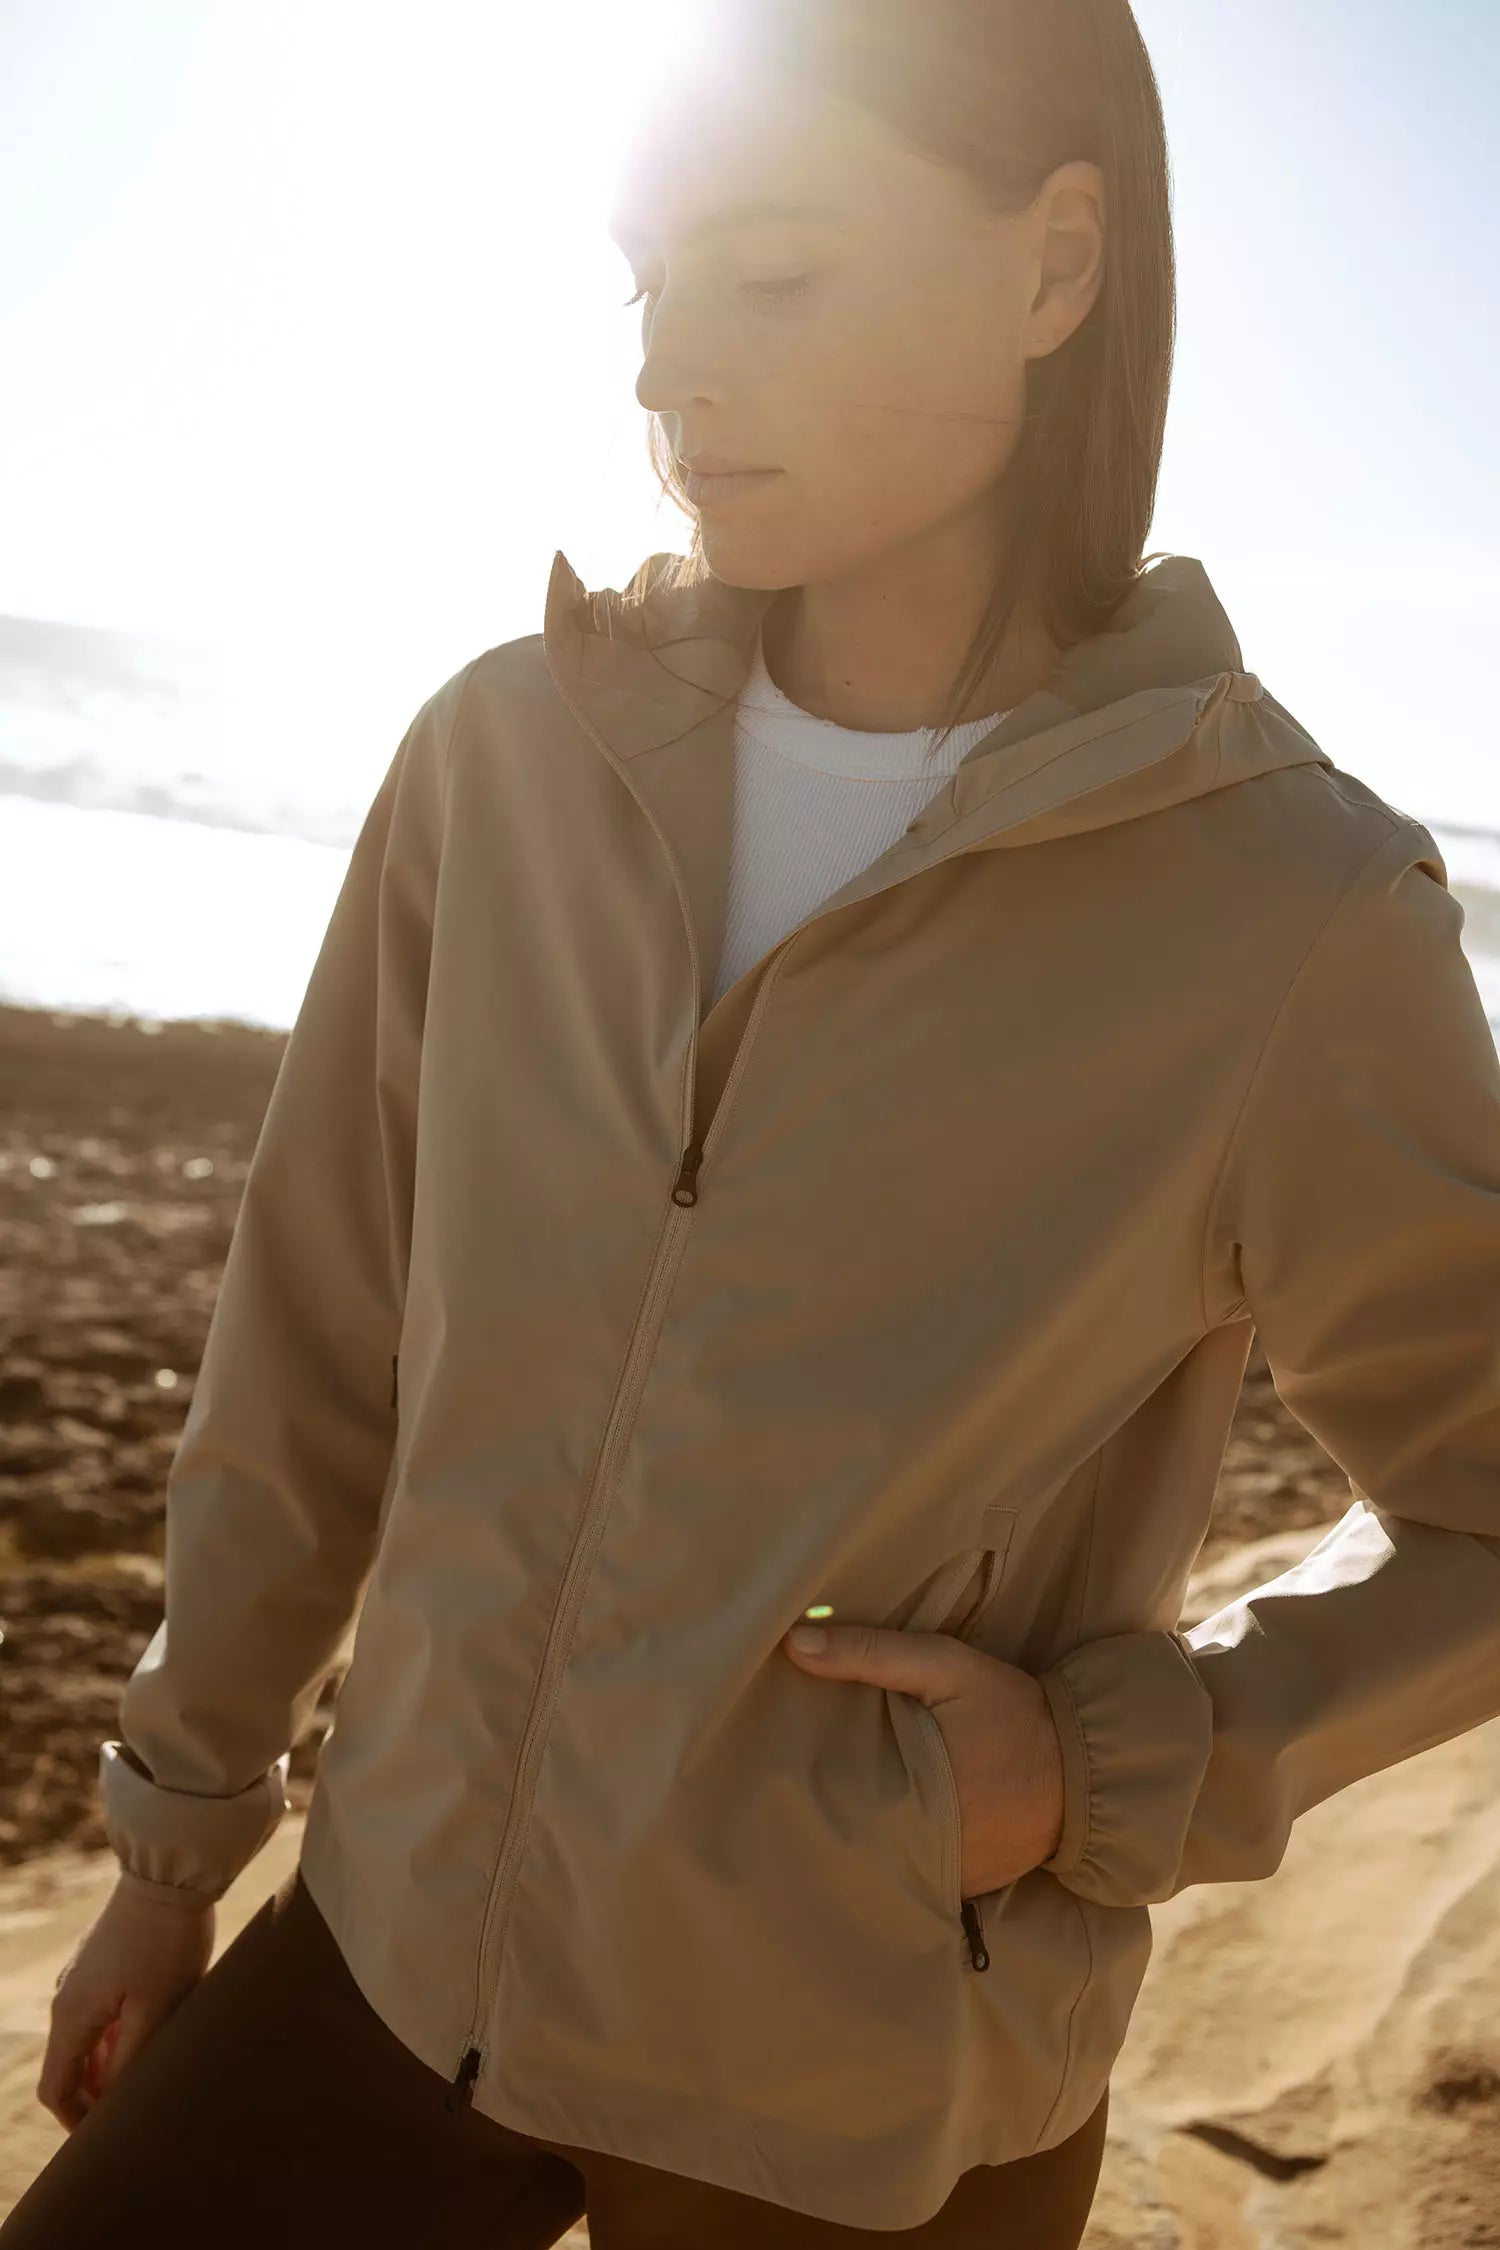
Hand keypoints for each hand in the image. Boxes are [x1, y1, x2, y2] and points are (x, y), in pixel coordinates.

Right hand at [39, 1875, 215, 2129]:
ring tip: (150, 2076)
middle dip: (96, 2095)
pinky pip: (102, 2013)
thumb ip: (130, 2061)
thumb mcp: (155, 2010)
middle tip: (135, 2111)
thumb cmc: (167, 1942)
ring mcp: (84, 1976)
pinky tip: (154, 2036)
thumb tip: (113, 2103)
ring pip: (89, 2040)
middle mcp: (68, 1997)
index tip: (107, 2137)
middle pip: (70, 2066)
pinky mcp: (103, 1960)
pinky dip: (119, 2035)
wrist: (171, 1872)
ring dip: (111, 2065)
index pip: (56, 2087)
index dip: (77, 2120)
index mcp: (71, 2015)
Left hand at [783, 1617, 1064, 1897]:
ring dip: (852, 1842)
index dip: (794, 1791)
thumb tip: (794, 1643)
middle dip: (816, 1818)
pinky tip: (868, 1834)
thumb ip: (872, 1652)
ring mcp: (944, 1879)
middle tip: (778, 1793)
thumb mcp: (946, 1666)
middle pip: (846, 1840)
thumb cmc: (1010, 1710)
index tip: (767, 1768)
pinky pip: (910, 1879)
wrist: (1085, 1768)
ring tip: (811, 1815)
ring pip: (875, 1866)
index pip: (830, 1804)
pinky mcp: (961, 1889)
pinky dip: (890, 1859)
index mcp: (913, 1797)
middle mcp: (925, 1853)